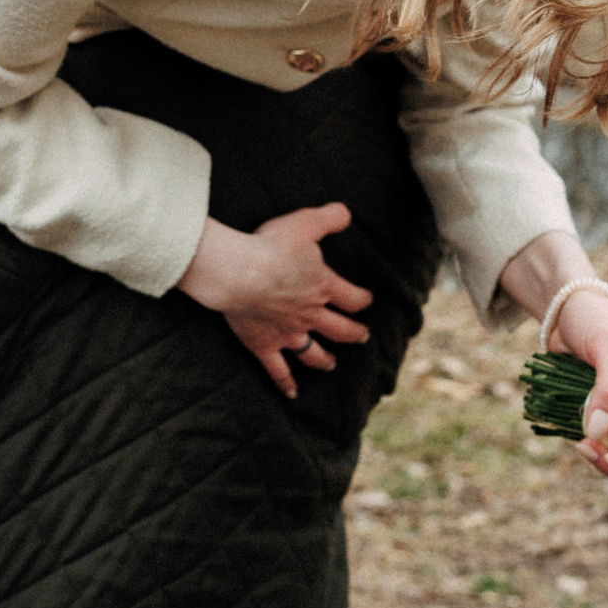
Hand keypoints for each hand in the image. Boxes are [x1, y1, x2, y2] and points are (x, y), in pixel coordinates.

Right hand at [177, 204, 373, 397]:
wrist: (240, 273)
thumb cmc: (271, 247)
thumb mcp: (305, 223)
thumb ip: (329, 218)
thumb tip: (347, 213)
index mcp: (323, 287)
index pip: (351, 297)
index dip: (361, 299)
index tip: (366, 301)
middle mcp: (310, 315)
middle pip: (339, 329)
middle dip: (352, 333)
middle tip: (362, 337)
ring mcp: (288, 333)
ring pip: (312, 352)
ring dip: (324, 359)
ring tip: (331, 364)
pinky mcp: (264, 345)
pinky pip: (277, 369)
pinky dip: (285, 383)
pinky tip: (291, 394)